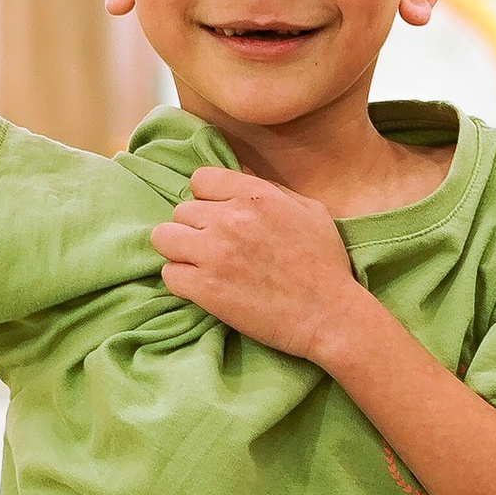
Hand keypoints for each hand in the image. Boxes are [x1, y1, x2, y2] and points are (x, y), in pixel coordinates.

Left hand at [152, 169, 365, 363]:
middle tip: (216, 250)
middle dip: (195, 229)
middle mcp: (229, 218)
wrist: (331, 316)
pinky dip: (181, 282)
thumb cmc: (326, 265)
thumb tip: (238, 178)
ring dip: (180, 252)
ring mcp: (214, 253)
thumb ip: (270, 190)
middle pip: (181, 211)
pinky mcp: (205, 289)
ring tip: (201, 267)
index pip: (200, 180)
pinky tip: (202, 289)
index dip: (206, 199)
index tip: (218, 219)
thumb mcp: (309, 210)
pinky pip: (169, 275)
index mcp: (254, 195)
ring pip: (164, 239)